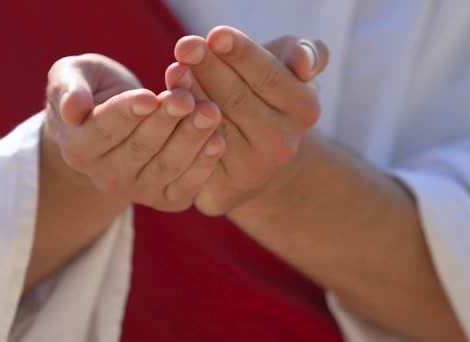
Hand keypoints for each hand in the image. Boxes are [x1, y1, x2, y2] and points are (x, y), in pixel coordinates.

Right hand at [43, 54, 224, 211]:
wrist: (113, 122)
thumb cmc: (91, 90)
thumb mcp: (69, 77)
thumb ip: (68, 88)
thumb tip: (73, 109)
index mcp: (78, 147)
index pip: (105, 130)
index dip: (128, 113)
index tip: (150, 97)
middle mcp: (105, 177)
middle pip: (140, 149)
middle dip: (166, 122)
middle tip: (187, 99)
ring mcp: (136, 191)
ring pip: (166, 167)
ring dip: (191, 140)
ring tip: (210, 111)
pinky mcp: (165, 199)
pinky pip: (185, 186)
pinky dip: (204, 165)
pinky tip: (218, 140)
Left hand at [166, 26, 328, 214]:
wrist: (260, 155)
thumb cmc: (269, 97)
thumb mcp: (290, 70)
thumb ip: (305, 53)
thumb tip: (303, 64)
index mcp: (305, 109)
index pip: (268, 76)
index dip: (241, 54)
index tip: (216, 35)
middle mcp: (283, 145)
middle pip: (237, 99)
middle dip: (208, 69)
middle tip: (185, 46)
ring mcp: (253, 172)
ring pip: (211, 126)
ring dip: (188, 95)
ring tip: (174, 70)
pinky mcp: (224, 192)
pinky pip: (194, 154)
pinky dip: (177, 128)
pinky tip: (164, 106)